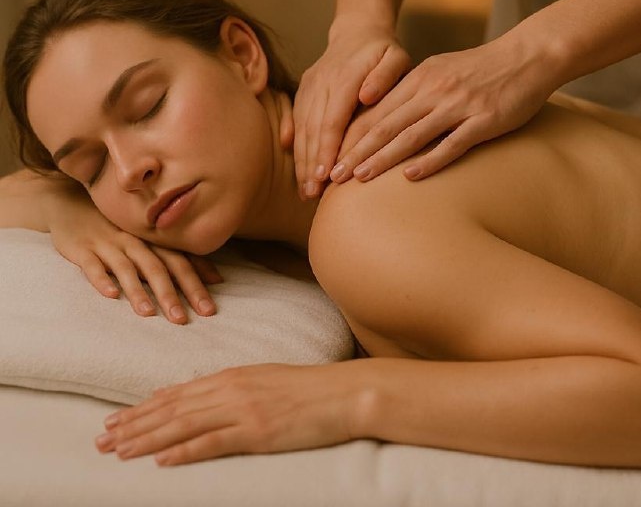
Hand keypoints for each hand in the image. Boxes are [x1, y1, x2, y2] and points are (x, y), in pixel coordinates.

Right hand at [45, 179, 222, 323]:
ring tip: (148, 313)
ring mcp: (109, 244)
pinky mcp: (83, 249)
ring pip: (127, 268)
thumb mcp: (152, 242)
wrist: (74, 203)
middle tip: (182, 319)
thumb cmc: (121, 229)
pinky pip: (92, 265)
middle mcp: (135, 242)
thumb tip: (218, 278)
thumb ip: (179, 259)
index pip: (180, 263)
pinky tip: (110, 294)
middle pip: (157, 268)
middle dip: (171, 293)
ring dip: (138, 291)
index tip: (208, 309)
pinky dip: (101, 279)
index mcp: (154, 241)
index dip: (195, 285)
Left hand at [96, 362, 362, 464]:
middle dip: (134, 424)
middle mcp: (231, 390)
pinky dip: (184, 451)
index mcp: (233, 377)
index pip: (178, 394)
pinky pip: (213, 442)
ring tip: (118, 450)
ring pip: (183, 425)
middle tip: (102, 438)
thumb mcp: (265, 381)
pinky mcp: (257, 432)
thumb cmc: (308, 389)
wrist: (343, 393)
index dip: (144, 408)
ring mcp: (243, 410)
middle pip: (172, 409)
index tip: (118, 420)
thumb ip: (234, 389)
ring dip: (147, 439)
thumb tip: (204, 398)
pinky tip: (162, 460)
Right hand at [288, 19, 410, 199]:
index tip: (325, 174)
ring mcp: (309, 86)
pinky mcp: (303, 91)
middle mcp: (322, 82)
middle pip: (313, 128)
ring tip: (306, 191)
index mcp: (345, 77)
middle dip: (311, 163)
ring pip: (302, 128)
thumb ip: (386, 75)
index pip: (333, 118)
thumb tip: (367, 96)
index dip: (327, 148)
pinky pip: (296, 120)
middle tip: (313, 194)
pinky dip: (296, 146)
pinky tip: (297, 171)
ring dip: (302, 160)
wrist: (357, 31)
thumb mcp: (395, 56)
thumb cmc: (383, 52)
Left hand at [331, 32, 557, 182]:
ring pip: (411, 135)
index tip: (331, 156)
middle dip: (356, 151)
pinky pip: (451, 144)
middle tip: (333, 175)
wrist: (528, 56)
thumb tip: (386, 117)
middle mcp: (433, 90)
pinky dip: (429, 161)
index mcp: (420, 78)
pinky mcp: (483, 120)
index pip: (376, 112)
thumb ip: (415, 92)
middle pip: (386, 125)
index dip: (351, 135)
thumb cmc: (483, 68)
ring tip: (359, 178)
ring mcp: (458, 105)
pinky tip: (410, 177)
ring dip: (382, 158)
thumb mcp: (442, 70)